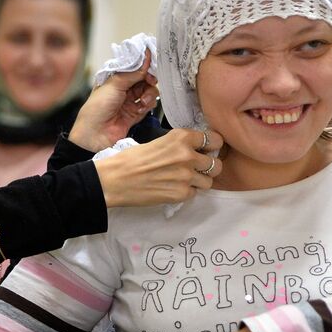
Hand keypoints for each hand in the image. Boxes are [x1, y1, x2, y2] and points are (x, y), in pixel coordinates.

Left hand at [69, 49, 158, 152]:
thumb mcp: (114, 84)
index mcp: (113, 78)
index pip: (133, 67)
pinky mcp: (135, 113)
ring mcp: (129, 101)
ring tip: (143, 99)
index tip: (151, 63)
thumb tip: (145, 59)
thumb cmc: (97, 108)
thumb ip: (132, 73)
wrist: (94, 135)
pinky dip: (148, 105)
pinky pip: (148, 104)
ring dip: (149, 93)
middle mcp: (122, 88)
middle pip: (143, 78)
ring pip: (148, 91)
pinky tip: (141, 108)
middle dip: (149, 79)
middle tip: (151, 80)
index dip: (143, 65)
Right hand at [93, 127, 223, 207]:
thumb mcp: (158, 141)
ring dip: (199, 181)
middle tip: (197, 168)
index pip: (214, 140)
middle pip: (216, 164)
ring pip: (209, 181)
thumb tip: (195, 150)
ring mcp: (186, 176)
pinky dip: (186, 192)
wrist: (115, 180)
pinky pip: (194, 193)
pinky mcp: (181, 194)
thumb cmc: (131, 159)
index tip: (209, 150)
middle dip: (208, 167)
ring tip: (184, 180)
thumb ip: (179, 144)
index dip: (213, 146)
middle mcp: (187, 155)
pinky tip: (172, 187)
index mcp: (182, 138)